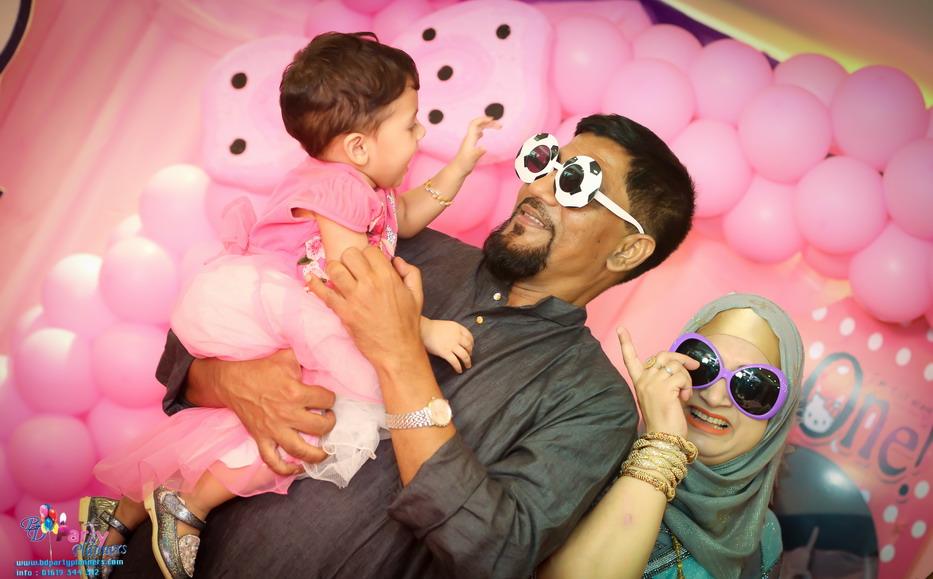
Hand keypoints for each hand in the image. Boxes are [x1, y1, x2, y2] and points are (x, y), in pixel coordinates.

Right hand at [187, 349, 335, 475]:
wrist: (231, 380)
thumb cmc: (260, 367)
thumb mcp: (286, 355)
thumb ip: (306, 355)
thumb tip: (323, 351)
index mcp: (295, 392)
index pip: (327, 399)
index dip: (331, 398)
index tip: (328, 398)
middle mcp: (286, 414)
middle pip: (320, 427)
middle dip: (330, 423)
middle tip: (328, 419)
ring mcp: (273, 429)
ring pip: (300, 450)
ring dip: (317, 455)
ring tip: (325, 453)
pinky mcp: (261, 438)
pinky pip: (273, 461)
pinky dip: (286, 469)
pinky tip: (298, 468)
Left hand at [307, 246, 425, 368]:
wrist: (397, 350)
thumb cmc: (407, 324)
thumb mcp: (417, 295)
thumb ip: (410, 273)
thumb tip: (396, 260)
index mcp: (388, 276)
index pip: (370, 250)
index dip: (367, 255)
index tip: (366, 264)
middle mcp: (370, 283)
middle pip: (350, 254)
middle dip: (349, 258)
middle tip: (351, 268)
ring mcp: (355, 298)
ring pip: (335, 269)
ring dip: (334, 269)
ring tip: (337, 275)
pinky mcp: (344, 312)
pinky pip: (324, 293)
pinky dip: (314, 283)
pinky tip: (310, 277)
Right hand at [421, 318, 473, 372]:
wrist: (423, 329)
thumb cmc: (432, 328)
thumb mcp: (447, 326)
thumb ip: (454, 332)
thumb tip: (458, 340)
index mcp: (458, 328)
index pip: (469, 336)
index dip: (472, 343)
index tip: (471, 347)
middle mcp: (457, 336)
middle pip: (468, 346)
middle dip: (470, 352)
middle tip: (469, 356)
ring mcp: (452, 345)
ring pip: (464, 355)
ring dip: (467, 361)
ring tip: (468, 366)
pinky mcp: (445, 352)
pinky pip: (455, 362)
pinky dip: (458, 367)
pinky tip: (459, 370)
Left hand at [451, 116, 501, 174]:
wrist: (457, 169)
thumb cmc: (464, 164)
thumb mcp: (473, 158)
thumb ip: (479, 152)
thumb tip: (485, 148)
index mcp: (470, 138)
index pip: (475, 124)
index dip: (483, 119)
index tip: (492, 119)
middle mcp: (469, 138)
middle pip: (479, 125)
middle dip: (489, 123)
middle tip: (500, 126)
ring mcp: (469, 141)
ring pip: (478, 129)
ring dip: (487, 126)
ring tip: (497, 128)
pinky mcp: (470, 145)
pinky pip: (476, 134)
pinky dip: (482, 131)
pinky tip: (483, 134)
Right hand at [616, 327, 697, 437]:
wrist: (664, 438)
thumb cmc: (664, 420)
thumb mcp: (659, 395)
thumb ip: (662, 380)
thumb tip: (676, 366)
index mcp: (639, 382)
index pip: (629, 358)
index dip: (625, 342)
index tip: (621, 329)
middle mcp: (643, 380)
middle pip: (663, 355)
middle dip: (681, 358)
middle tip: (693, 367)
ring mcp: (652, 383)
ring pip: (675, 365)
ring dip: (686, 376)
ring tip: (684, 391)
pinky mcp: (664, 388)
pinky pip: (682, 376)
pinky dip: (687, 385)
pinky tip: (684, 397)